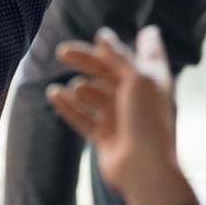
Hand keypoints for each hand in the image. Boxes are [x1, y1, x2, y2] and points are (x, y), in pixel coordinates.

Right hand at [48, 26, 197, 204]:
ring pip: (92, 94)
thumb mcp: (137, 79)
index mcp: (151, 81)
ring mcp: (118, 117)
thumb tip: (102, 37)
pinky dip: (67, 106)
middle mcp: (135, 97)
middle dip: (86, 60)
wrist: (144, 168)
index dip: (130, 44)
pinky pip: (81, 117)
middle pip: (107, 71)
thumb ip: (118, 57)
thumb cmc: (148, 121)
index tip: (101, 35)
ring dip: (79, 87)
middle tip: (62, 51)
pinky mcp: (104, 135)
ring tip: (75, 87)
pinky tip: (54, 95)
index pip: (144, 55)